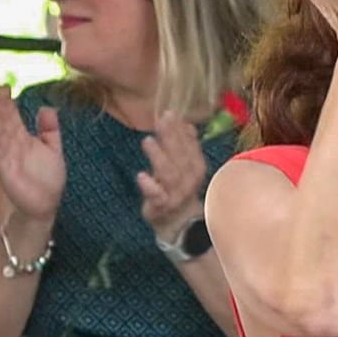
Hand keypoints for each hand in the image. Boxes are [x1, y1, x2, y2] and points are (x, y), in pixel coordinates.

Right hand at [0, 84, 65, 221]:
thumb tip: (47, 107)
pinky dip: (0, 144)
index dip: (7, 102)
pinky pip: (2, 156)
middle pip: (4, 122)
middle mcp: (13, 146)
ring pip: (1, 136)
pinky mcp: (8, 172)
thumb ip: (49, 129)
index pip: (12, 116)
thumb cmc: (46, 178)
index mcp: (22, 139)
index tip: (4, 86)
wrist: (44, 204)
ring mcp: (8, 159)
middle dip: (2, 106)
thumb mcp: (52, 149)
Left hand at [137, 111, 207, 238]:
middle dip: (171, 137)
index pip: (190, 146)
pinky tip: (141, 176)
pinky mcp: (161, 206)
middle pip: (180, 157)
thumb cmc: (179, 189)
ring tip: (148, 141)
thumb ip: (187, 145)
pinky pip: (157, 196)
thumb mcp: (186, 166)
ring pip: (169, 174)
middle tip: (161, 120)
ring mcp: (176, 194)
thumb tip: (186, 123)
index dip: (180, 130)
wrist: (179, 223)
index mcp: (196, 167)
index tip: (170, 113)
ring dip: (159, 157)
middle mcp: (189, 180)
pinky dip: (149, 186)